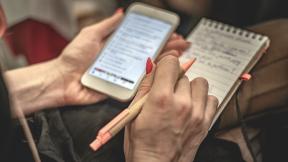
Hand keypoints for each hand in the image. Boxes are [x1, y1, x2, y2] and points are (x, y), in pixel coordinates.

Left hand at [55, 12, 189, 105]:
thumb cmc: (73, 58)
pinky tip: (165, 70)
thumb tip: (121, 14)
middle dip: (168, 47)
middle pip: (150, 53)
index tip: (171, 33)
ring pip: (149, 68)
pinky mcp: (122, 88)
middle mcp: (124, 62)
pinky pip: (140, 83)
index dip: (157, 37)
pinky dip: (154, 77)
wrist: (62, 80)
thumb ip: (107, 26)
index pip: (143, 41)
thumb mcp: (90, 35)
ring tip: (179, 53)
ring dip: (166, 60)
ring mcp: (124, 75)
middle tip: (182, 43)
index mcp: (118, 48)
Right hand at [124, 54, 217, 161]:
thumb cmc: (141, 144)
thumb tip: (152, 65)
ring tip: (181, 100)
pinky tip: (192, 108)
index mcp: (161, 98)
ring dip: (189, 88)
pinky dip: (202, 100)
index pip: (171, 63)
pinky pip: (211, 99)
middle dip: (173, 81)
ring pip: (199, 83)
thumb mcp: (134, 112)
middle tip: (166, 94)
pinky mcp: (206, 123)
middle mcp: (182, 103)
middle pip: (183, 74)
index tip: (163, 71)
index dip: (165, 65)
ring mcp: (197, 113)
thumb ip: (145, 85)